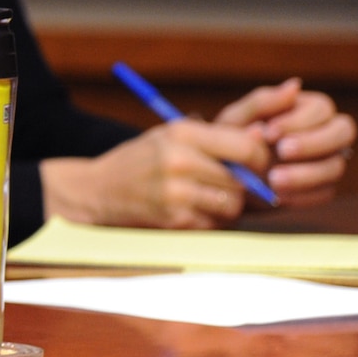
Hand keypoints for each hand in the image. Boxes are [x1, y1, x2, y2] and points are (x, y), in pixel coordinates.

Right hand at [41, 118, 272, 229]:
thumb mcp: (169, 135)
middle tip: (237, 186)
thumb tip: (261, 133)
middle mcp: (179, 160)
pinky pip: (214, 223)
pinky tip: (194, 210)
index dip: (261, 159)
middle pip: (243, 180)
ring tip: (213, 197)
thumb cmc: (141, 160)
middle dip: (247, 186)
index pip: (246, 147)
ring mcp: (175, 192)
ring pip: (232, 204)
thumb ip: (213, 135)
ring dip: (230, 205)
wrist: (96, 190)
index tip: (258, 165)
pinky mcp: (173, 219)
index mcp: (181, 133)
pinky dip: (211, 220)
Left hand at [213, 78, 356, 207]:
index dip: (298, 121)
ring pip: (336, 166)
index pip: (322, 108)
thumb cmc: (233, 137)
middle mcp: (325, 132)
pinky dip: (303, 196)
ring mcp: (328, 161)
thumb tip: (295, 85)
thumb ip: (262, 102)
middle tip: (281, 152)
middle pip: (344, 132)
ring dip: (306, 174)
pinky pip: (326, 193)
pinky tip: (279, 196)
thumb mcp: (238, 118)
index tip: (269, 133)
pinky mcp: (323, 188)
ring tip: (273, 180)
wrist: (224, 174)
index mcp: (307, 108)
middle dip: (314, 143)